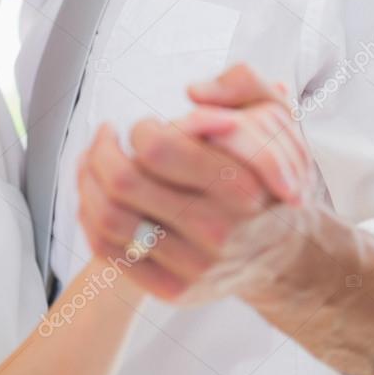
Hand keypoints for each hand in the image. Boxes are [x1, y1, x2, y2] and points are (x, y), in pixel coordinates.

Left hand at [76, 65, 312, 300]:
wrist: (285, 252)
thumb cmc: (268, 174)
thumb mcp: (274, 116)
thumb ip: (244, 85)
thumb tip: (194, 93)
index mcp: (240, 182)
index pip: (157, 147)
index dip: (140, 129)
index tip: (146, 126)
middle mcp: (218, 229)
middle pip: (124, 181)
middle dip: (102, 148)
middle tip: (107, 135)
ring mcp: (195, 265)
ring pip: (109, 218)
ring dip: (88, 180)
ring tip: (93, 160)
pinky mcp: (176, 289)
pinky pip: (111, 252)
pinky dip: (90, 218)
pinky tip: (96, 196)